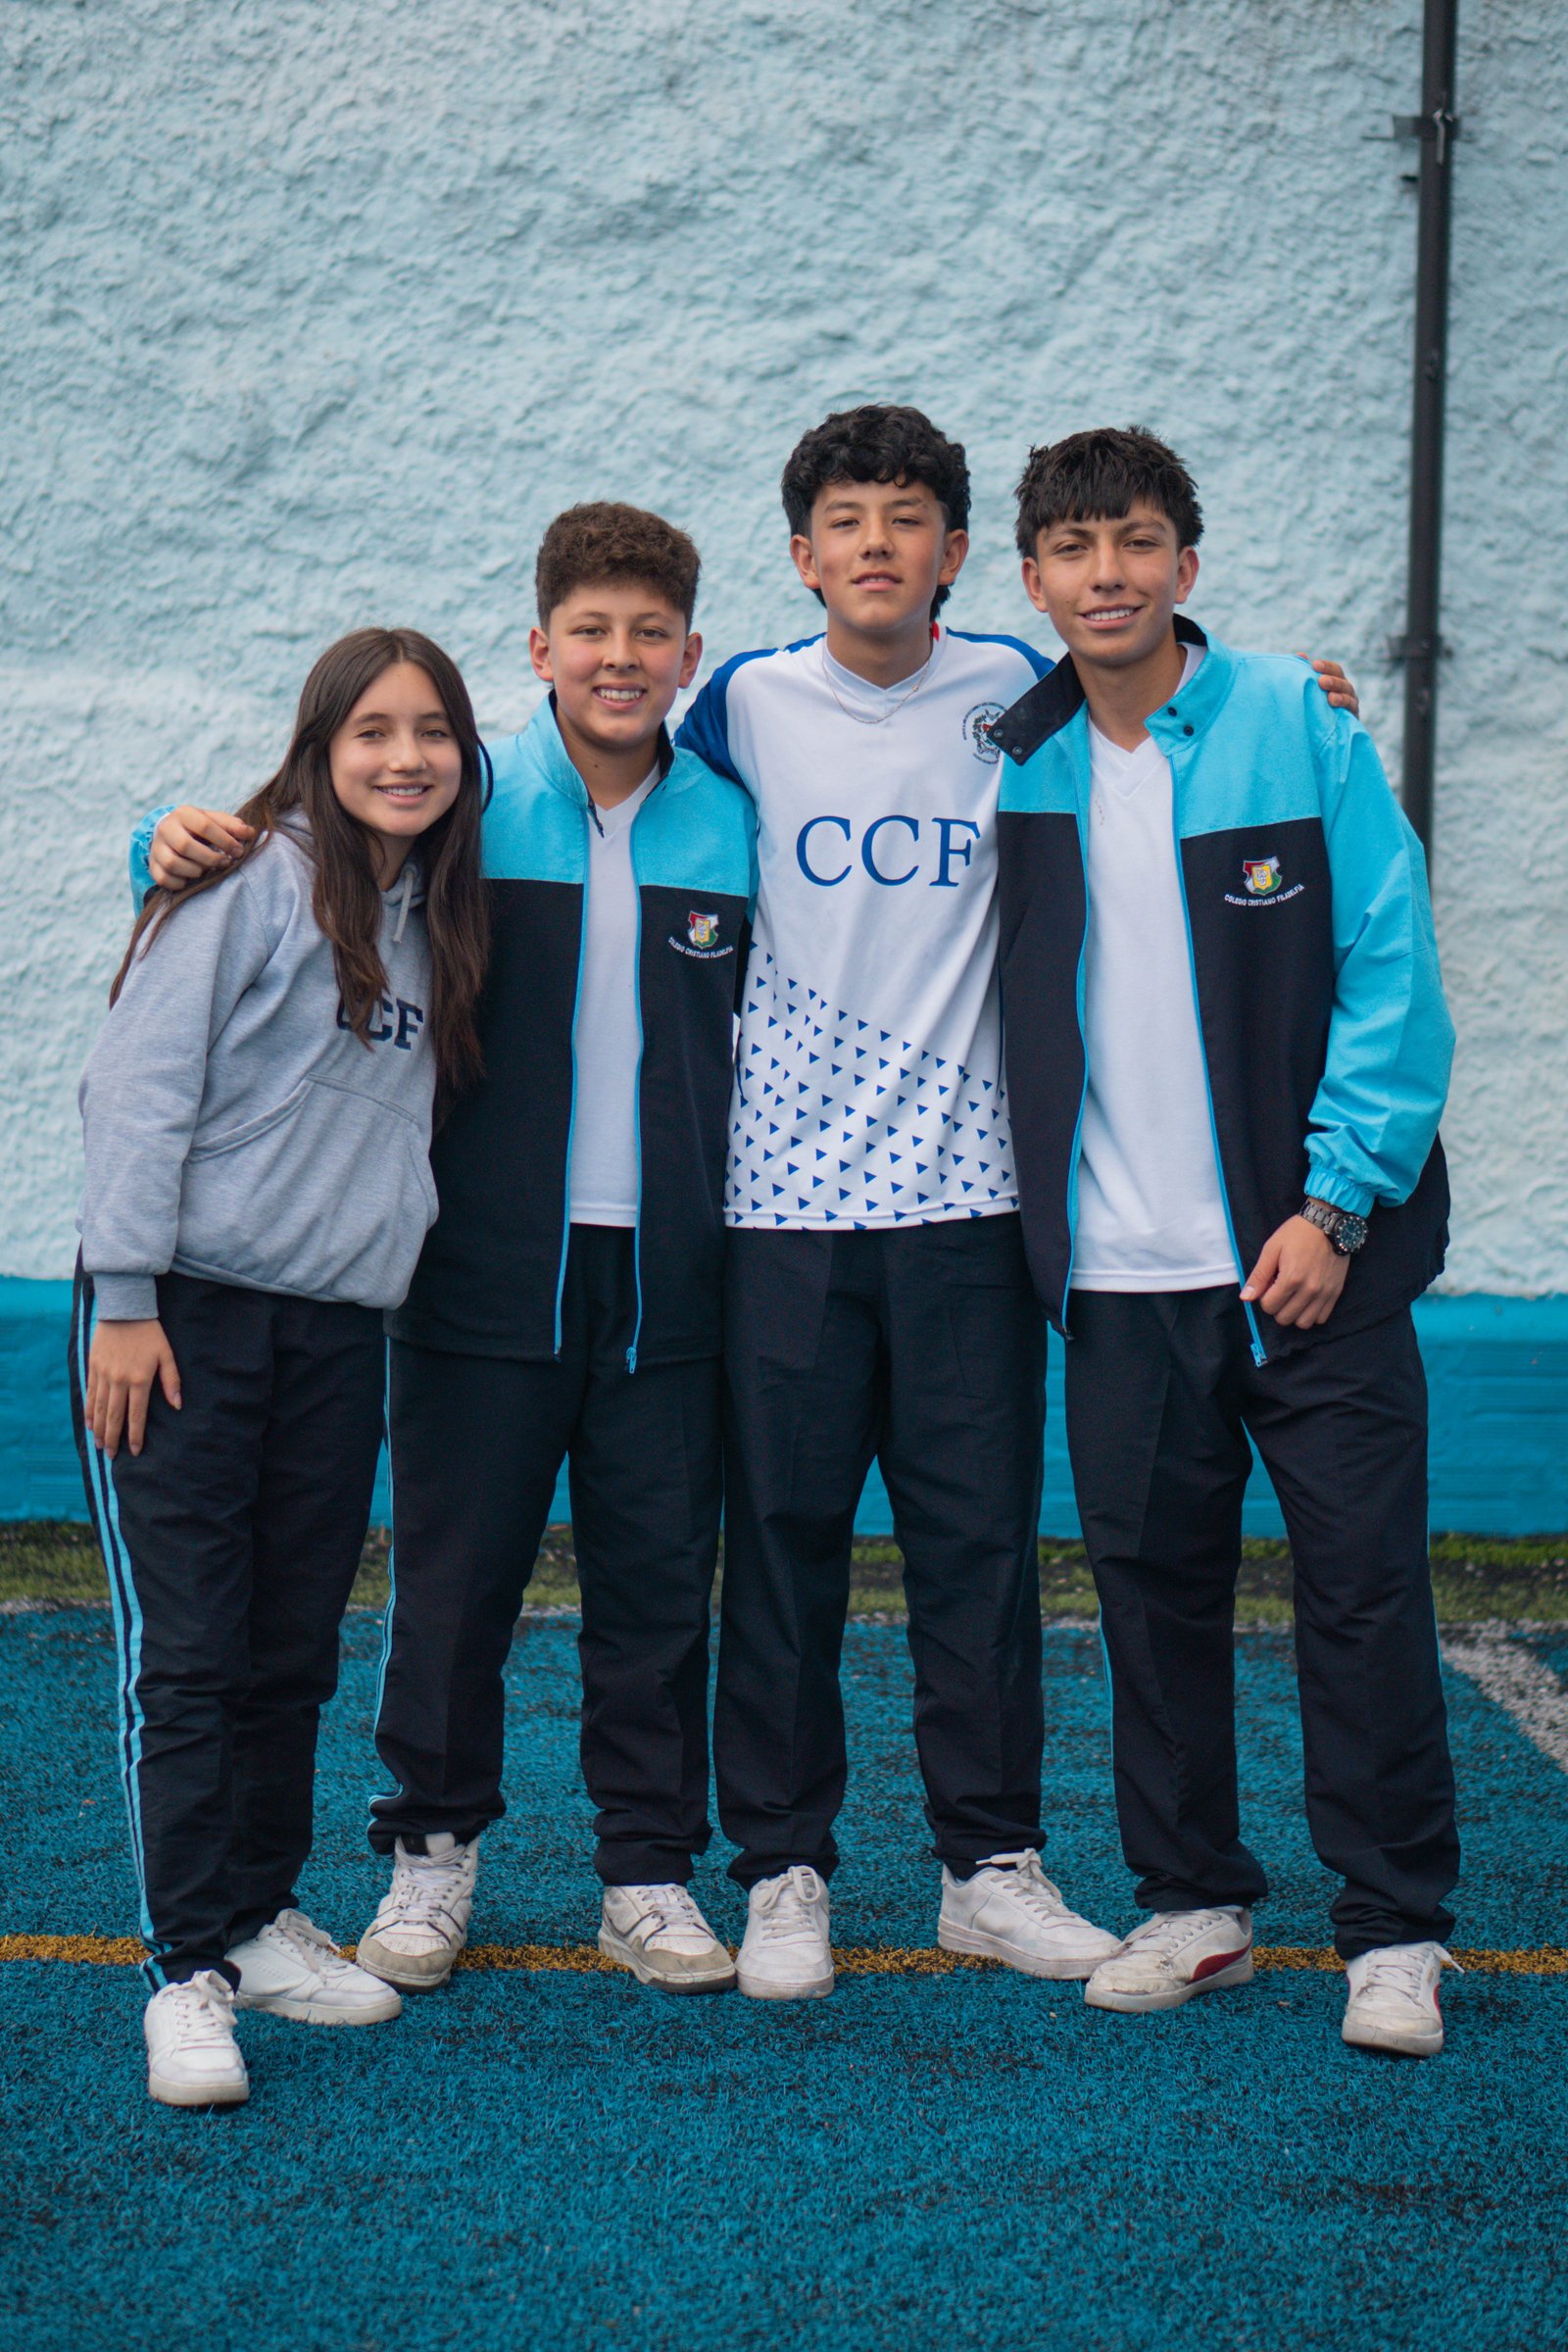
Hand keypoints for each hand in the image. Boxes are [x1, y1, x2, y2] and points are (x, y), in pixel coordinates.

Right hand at [86, 1319, 181, 1456]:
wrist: (125, 1311)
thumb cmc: (150, 1333)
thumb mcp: (166, 1354)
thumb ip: (171, 1380)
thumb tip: (177, 1405)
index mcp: (139, 1379)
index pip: (137, 1414)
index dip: (136, 1435)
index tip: (136, 1451)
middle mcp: (119, 1380)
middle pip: (114, 1416)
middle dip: (114, 1439)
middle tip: (112, 1456)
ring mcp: (103, 1374)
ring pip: (99, 1408)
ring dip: (99, 1429)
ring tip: (100, 1445)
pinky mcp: (93, 1368)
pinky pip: (90, 1394)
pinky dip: (89, 1412)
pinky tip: (90, 1424)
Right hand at [150, 806, 254, 890]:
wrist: (171, 835)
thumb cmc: (200, 829)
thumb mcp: (215, 821)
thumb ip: (232, 825)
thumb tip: (250, 833)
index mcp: (183, 813)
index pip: (205, 826)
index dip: (225, 840)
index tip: (239, 851)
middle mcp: (166, 828)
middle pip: (186, 846)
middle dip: (210, 858)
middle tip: (225, 863)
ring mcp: (156, 848)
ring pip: (173, 863)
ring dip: (196, 871)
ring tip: (207, 870)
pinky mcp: (153, 866)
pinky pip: (164, 879)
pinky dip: (181, 883)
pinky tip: (192, 879)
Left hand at [1240, 1215, 1349, 1329]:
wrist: (1329, 1224)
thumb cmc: (1297, 1233)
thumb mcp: (1272, 1249)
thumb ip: (1259, 1275)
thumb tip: (1246, 1298)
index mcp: (1291, 1278)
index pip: (1269, 1307)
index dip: (1264, 1298)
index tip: (1269, 1285)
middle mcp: (1309, 1290)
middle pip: (1285, 1318)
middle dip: (1277, 1307)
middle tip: (1280, 1291)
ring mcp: (1324, 1293)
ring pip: (1304, 1323)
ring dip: (1294, 1314)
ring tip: (1293, 1299)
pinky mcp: (1336, 1293)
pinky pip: (1322, 1318)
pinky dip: (1312, 1314)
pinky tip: (1306, 1301)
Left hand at [1300, 656, 1358, 720]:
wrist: (1321, 733)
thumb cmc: (1315, 705)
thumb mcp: (1311, 689)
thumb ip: (1307, 673)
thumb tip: (1300, 655)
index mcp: (1337, 682)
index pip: (1335, 670)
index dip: (1327, 667)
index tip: (1314, 665)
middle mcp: (1346, 692)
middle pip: (1343, 683)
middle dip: (1333, 681)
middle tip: (1321, 681)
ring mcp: (1351, 706)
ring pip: (1349, 698)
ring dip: (1340, 697)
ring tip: (1330, 698)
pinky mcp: (1352, 720)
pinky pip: (1352, 714)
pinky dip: (1345, 711)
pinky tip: (1336, 710)